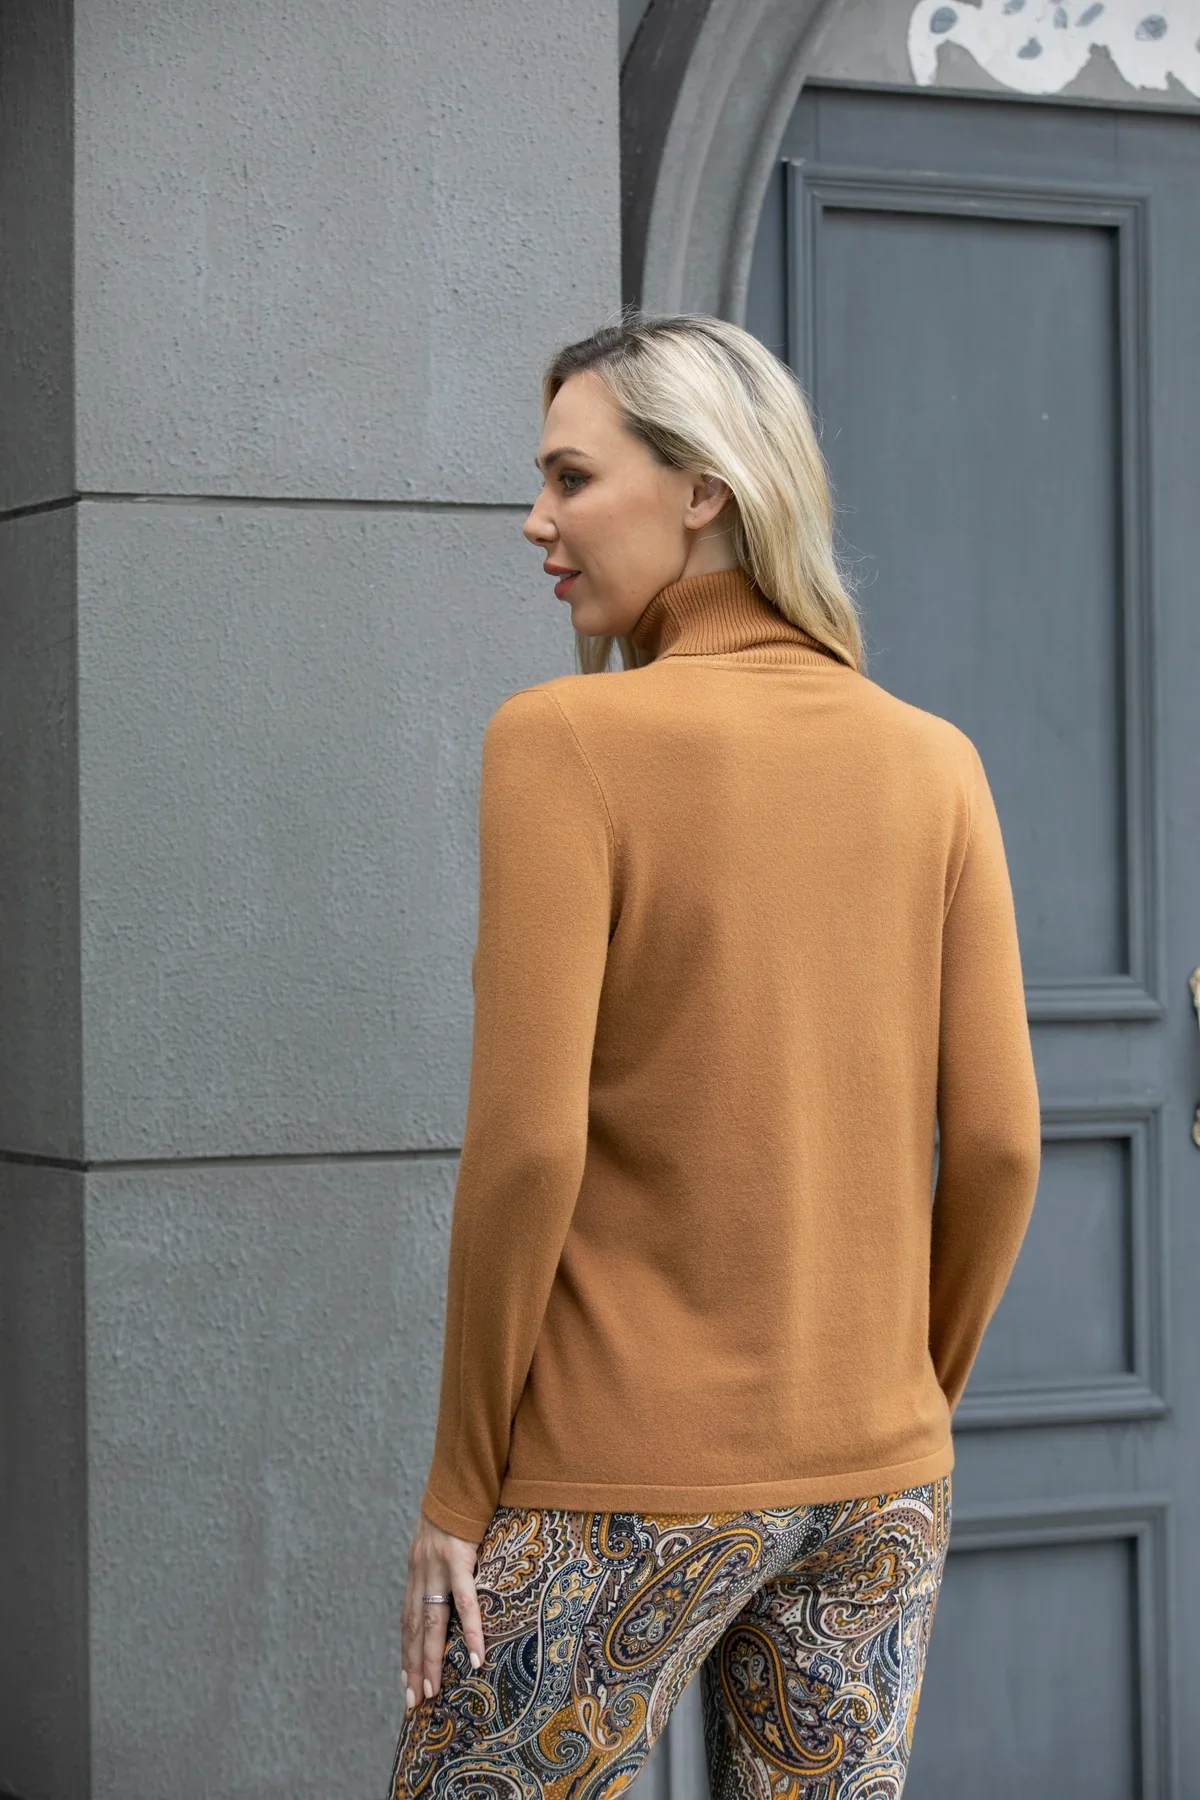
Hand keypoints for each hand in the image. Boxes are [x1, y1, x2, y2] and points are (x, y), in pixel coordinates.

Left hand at [401, 1509, 486, 1713]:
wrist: (459, 1472)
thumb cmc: (458, 1504)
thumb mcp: (442, 1536)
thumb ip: (445, 1561)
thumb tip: (455, 1584)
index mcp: (417, 1569)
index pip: (408, 1619)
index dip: (406, 1651)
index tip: (406, 1682)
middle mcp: (420, 1571)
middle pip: (414, 1629)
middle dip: (413, 1667)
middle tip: (413, 1702)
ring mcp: (437, 1566)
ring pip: (432, 1623)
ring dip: (431, 1660)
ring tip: (433, 1691)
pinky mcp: (458, 1557)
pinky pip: (465, 1601)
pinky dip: (469, 1631)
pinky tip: (475, 1657)